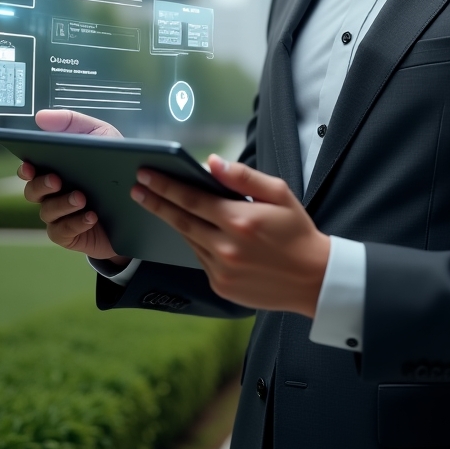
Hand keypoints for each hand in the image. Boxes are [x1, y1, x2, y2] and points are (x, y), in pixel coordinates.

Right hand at [18, 110, 129, 264]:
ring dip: (63, 204)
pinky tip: (91, 216)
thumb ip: (72, 123)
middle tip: (57, 179)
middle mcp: (52, 192)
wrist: (141, 199)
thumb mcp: (101, 135)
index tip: (29, 164)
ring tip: (81, 197)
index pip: (30, 168)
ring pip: (47, 211)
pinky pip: (63, 231)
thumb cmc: (115, 163)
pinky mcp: (71, 234)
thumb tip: (40, 117)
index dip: (25, 167)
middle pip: (33, 191)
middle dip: (42, 185)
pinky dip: (76, 223)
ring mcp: (60, 214)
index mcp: (55, 167)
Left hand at [132, 156, 330, 316]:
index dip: (165, 185)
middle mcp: (226, 247)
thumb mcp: (278, 193)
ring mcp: (221, 270)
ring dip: (172, 221)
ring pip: (188, 239)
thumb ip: (242, 177)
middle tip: (136, 188)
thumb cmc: (297, 231)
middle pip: (181, 220)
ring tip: (156, 204)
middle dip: (156, 202)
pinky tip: (190, 229)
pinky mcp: (221, 286)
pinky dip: (193, 241)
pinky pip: (199, 258)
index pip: (192, 198)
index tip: (145, 174)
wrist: (313, 278)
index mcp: (240, 220)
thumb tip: (211, 162)